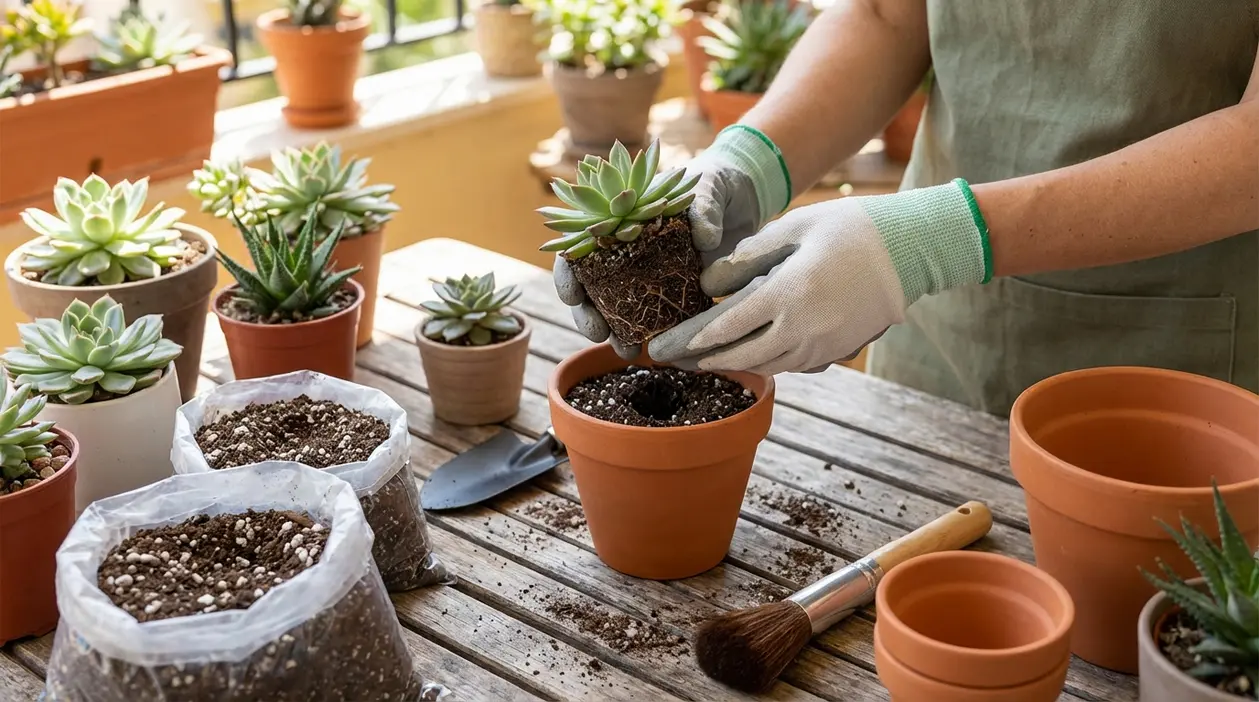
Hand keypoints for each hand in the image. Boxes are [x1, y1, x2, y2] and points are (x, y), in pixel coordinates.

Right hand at [553, 147, 767, 358]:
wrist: (748, 195)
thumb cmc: (716, 182)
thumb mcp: (709, 187)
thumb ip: (704, 208)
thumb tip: (706, 240)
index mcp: (621, 222)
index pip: (578, 249)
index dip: (568, 274)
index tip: (573, 297)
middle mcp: (629, 253)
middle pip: (593, 289)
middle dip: (589, 316)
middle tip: (599, 334)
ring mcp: (652, 276)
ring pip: (621, 311)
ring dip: (618, 335)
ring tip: (628, 353)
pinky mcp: (678, 294)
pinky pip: (662, 319)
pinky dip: (659, 337)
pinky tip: (663, 353)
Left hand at [648, 180, 991, 373]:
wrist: (912, 250)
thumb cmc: (850, 228)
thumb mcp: (794, 228)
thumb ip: (748, 256)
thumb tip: (708, 283)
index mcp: (787, 294)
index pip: (727, 325)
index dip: (693, 338)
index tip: (666, 343)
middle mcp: (802, 328)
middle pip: (741, 356)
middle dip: (703, 361)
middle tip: (672, 361)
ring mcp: (822, 345)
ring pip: (766, 366)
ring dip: (732, 366)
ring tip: (702, 362)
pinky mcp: (836, 351)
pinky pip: (791, 365)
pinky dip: (765, 362)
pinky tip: (748, 355)